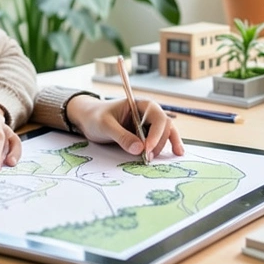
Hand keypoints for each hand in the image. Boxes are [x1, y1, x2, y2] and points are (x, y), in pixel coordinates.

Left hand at [66, 95, 184, 158]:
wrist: (88, 119)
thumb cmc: (96, 117)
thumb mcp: (105, 125)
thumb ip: (121, 136)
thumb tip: (139, 149)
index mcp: (140, 105)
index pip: (157, 118)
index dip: (155, 134)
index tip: (147, 148)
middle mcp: (149, 113)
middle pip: (164, 127)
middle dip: (158, 143)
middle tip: (147, 158)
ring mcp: (149, 124)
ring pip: (166, 133)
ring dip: (165, 146)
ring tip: (156, 159)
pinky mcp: (146, 134)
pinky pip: (160, 140)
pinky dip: (167, 146)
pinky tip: (175, 153)